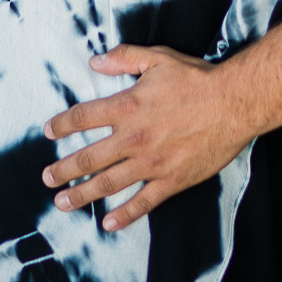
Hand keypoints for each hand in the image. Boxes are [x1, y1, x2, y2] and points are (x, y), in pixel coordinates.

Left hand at [41, 45, 251, 231]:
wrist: (234, 103)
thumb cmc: (198, 79)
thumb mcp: (159, 58)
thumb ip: (125, 58)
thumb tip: (95, 61)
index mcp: (128, 106)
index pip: (84, 117)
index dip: (62, 125)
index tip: (48, 132)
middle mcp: (134, 137)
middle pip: (88, 158)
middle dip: (64, 169)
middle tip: (47, 178)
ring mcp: (152, 163)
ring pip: (108, 184)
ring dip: (82, 194)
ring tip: (63, 203)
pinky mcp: (171, 180)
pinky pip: (143, 202)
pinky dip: (124, 215)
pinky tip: (107, 223)